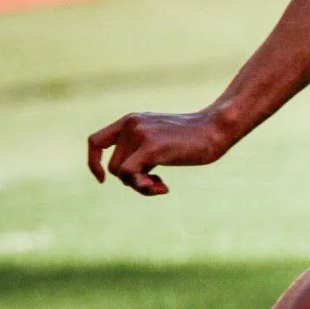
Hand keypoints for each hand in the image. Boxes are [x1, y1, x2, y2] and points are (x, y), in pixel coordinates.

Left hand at [86, 110, 236, 195]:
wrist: (215, 129)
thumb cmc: (194, 140)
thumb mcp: (162, 140)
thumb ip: (143, 151)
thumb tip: (131, 178)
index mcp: (131, 121)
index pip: (96, 141)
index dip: (94, 162)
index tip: (103, 178)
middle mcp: (131, 125)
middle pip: (114, 166)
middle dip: (132, 181)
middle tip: (156, 184)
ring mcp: (139, 134)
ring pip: (121, 173)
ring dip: (140, 186)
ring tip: (161, 185)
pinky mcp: (149, 147)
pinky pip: (130, 175)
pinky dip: (143, 187)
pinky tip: (164, 187)